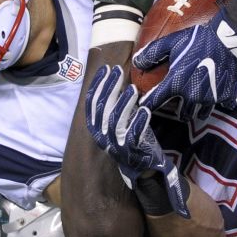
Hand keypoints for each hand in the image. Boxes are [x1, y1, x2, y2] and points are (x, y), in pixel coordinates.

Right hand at [84, 65, 189, 217]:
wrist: (142, 168)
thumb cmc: (131, 139)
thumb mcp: (119, 122)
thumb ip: (114, 105)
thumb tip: (115, 79)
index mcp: (96, 129)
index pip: (92, 104)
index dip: (97, 85)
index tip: (104, 69)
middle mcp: (102, 137)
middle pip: (103, 109)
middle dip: (110, 88)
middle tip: (118, 71)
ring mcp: (116, 145)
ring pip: (116, 121)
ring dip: (124, 103)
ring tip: (133, 89)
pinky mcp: (131, 151)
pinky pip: (134, 134)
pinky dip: (139, 121)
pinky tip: (145, 110)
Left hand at [134, 8, 236, 120]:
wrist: (229, 40)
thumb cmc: (199, 39)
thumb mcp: (172, 42)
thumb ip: (152, 53)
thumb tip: (136, 62)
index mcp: (176, 83)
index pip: (154, 102)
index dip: (148, 104)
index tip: (146, 105)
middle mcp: (192, 95)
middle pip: (182, 114)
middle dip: (180, 111)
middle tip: (181, 104)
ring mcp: (210, 98)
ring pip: (201, 113)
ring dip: (199, 109)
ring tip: (199, 100)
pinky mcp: (226, 96)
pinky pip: (221, 106)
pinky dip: (219, 101)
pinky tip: (218, 92)